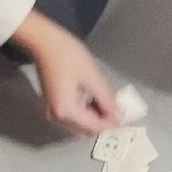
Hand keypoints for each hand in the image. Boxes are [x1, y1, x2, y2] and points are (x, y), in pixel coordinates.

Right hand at [12, 10, 119, 132]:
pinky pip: (73, 116)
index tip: (127, 116)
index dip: (111, 123)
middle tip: (119, 108)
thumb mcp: (91, 77)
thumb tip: (119, 115)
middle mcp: (57, 117)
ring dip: (96, 117)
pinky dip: (86, 111)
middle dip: (103, 122)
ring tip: (109, 102)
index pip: (94, 127)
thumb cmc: (68, 56)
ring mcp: (53, 111)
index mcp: (66, 112)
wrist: (43, 42)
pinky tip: (95, 99)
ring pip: (80, 124)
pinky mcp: (53, 104)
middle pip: (86, 129)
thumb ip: (106, 98)